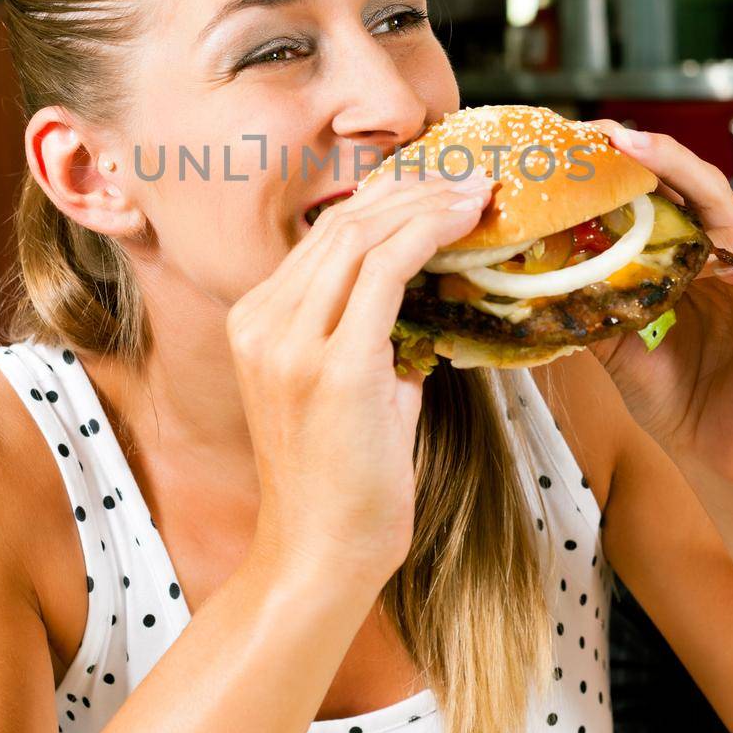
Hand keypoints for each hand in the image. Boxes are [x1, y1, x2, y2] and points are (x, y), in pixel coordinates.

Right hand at [226, 161, 494, 588]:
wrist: (319, 555)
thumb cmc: (342, 480)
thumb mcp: (346, 386)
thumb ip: (368, 332)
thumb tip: (422, 288)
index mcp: (256, 321)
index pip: (324, 235)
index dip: (386, 200)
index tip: (439, 185)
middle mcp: (262, 322)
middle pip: (341, 224)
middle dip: (412, 189)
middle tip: (470, 176)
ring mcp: (291, 343)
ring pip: (363, 236)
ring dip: (427, 204)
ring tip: (477, 192)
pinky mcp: (335, 368)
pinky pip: (386, 272)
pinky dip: (428, 234)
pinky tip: (464, 222)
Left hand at [582, 120, 732, 485]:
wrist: (711, 454)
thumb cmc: (669, 393)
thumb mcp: (614, 342)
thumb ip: (586, 301)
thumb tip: (528, 272)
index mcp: (685, 255)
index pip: (662, 194)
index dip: (629, 166)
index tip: (586, 141)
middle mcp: (725, 256)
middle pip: (699, 188)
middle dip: (658, 157)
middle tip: (614, 136)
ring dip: (702, 194)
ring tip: (659, 183)